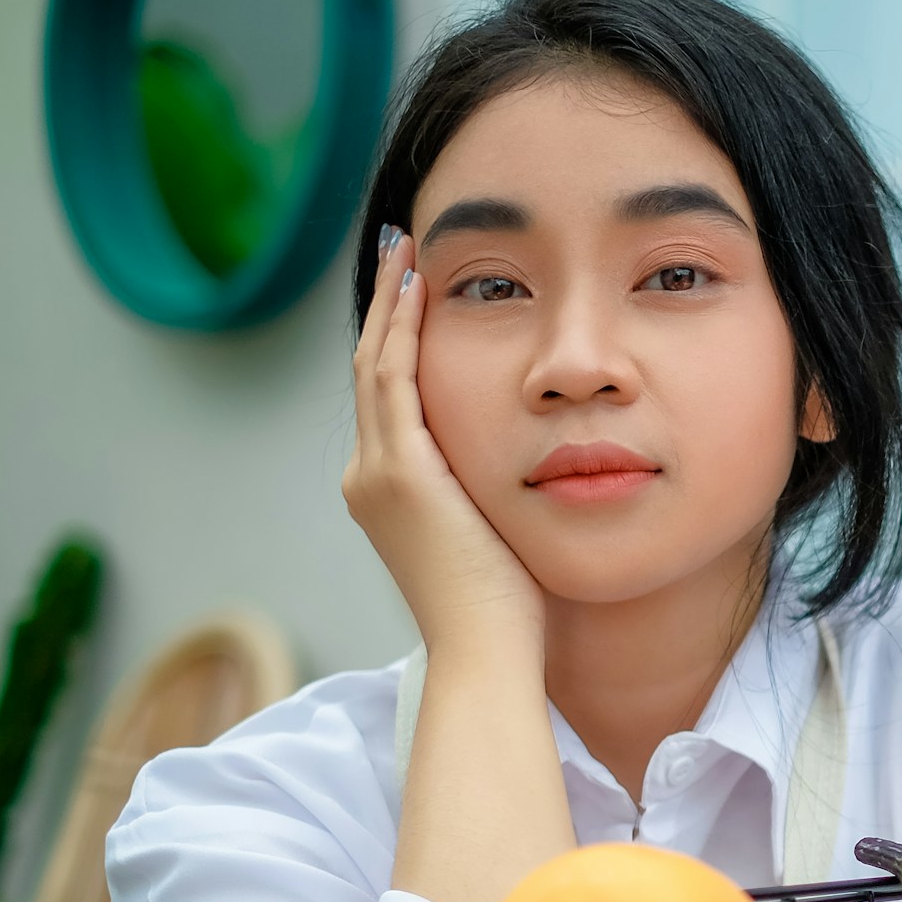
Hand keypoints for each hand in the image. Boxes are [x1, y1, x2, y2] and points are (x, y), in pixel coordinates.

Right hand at [345, 228, 543, 662]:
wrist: (487, 650)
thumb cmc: (509, 612)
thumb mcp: (496, 534)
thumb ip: (493, 494)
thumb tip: (532, 464)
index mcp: (390, 493)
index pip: (390, 400)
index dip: (399, 343)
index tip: (417, 295)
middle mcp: (369, 477)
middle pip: (372, 371)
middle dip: (386, 308)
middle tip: (400, 250)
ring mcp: (377, 473)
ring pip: (376, 364)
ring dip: (391, 303)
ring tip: (406, 251)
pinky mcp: (399, 471)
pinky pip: (395, 378)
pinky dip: (403, 329)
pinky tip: (420, 288)